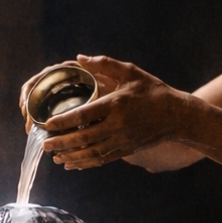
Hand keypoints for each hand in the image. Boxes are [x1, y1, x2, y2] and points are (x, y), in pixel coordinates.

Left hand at [40, 55, 185, 168]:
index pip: (84, 115)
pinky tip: (71, 164)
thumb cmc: (152, 90)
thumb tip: (79, 59)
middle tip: (44, 144)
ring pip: (92, 152)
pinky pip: (102, 160)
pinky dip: (85, 164)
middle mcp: (118, 125)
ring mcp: (122, 140)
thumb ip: (104, 64)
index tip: (47, 124)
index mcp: (116, 105)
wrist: (177, 115)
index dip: (63, 121)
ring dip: (71, 156)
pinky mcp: (126, 150)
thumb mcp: (130, 72)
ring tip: (54, 156)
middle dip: (62, 143)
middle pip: (84, 138)